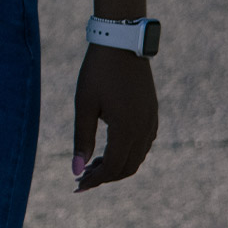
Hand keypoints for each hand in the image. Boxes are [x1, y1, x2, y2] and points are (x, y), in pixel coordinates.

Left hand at [72, 47, 156, 191]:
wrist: (121, 42)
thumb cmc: (98, 72)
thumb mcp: (84, 105)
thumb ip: (82, 139)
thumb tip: (76, 170)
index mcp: (127, 130)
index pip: (113, 168)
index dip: (95, 180)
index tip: (77, 186)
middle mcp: (144, 129)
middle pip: (128, 167)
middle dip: (105, 177)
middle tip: (82, 178)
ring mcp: (151, 121)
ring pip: (138, 157)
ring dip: (117, 165)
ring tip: (92, 164)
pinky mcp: (152, 112)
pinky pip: (144, 143)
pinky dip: (128, 153)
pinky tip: (109, 148)